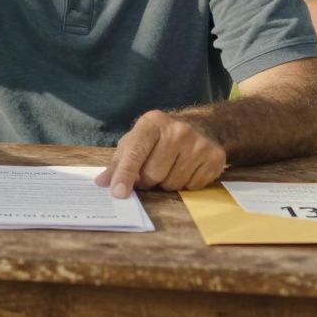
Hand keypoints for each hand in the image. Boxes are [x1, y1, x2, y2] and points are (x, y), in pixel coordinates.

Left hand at [94, 110, 225, 197]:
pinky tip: (185, 169)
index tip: (118, 193)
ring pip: (173, 184)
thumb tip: (102, 183)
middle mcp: (178, 130)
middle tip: (149, 173)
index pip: (136, 152)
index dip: (125, 174)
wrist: (200, 126)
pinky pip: (192, 187)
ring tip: (169, 168)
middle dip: (147, 181)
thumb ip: (118, 162)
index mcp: (152, 122)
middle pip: (154, 174)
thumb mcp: (135, 141)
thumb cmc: (159, 137)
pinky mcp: (215, 157)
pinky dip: (184, 184)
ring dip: (166, 183)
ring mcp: (199, 143)